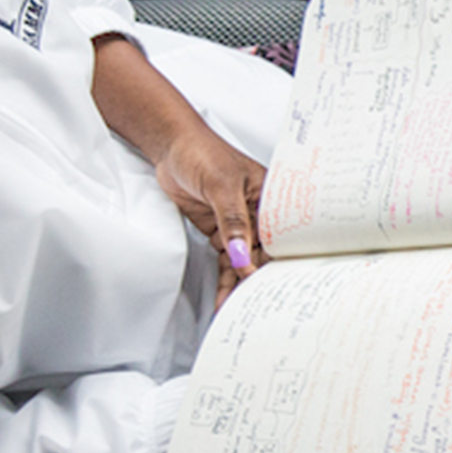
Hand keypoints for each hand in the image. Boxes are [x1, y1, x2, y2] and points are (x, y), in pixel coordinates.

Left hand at [149, 124, 268, 306]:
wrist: (171, 146)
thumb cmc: (202, 153)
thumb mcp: (220, 186)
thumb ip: (233, 222)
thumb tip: (243, 254)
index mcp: (271, 199)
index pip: (281, 237)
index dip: (279, 262)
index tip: (273, 287)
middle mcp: (259, 213)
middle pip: (263, 253)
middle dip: (258, 279)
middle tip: (254, 304)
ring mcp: (239, 223)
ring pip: (244, 260)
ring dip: (237, 282)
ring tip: (232, 306)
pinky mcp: (221, 230)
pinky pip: (227, 258)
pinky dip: (224, 276)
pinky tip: (224, 293)